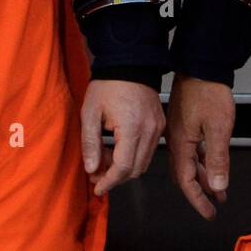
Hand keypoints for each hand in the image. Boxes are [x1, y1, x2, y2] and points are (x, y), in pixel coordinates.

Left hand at [80, 79, 164, 196]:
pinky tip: (118, 147)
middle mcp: (150, 131)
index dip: (109, 182)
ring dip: (125, 167)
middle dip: (115, 177)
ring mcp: (158, 128)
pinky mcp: (160, 124)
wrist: (129, 63)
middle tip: (96, 172)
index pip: (124, 168)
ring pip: (143, 162)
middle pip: (136, 170)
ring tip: (105, 156)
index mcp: (132, 129)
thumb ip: (90, 143)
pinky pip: (149, 150)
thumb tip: (92, 169)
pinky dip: (134, 155)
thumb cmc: (108, 85)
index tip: (97, 187)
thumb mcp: (90, 113)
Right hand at [167, 75, 233, 219]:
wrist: (202, 64)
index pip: (186, 181)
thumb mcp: (218, 128)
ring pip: (190, 162)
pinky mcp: (185, 122)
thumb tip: (218, 187)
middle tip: (213, 205)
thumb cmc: (210, 94)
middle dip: (200, 191)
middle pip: (185, 174)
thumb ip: (217, 158)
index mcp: (180, 144)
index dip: (198, 200)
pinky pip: (193, 149)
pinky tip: (213, 163)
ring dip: (204, 176)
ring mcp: (180, 131)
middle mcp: (176, 140)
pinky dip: (203, 160)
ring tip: (219, 189)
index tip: (209, 213)